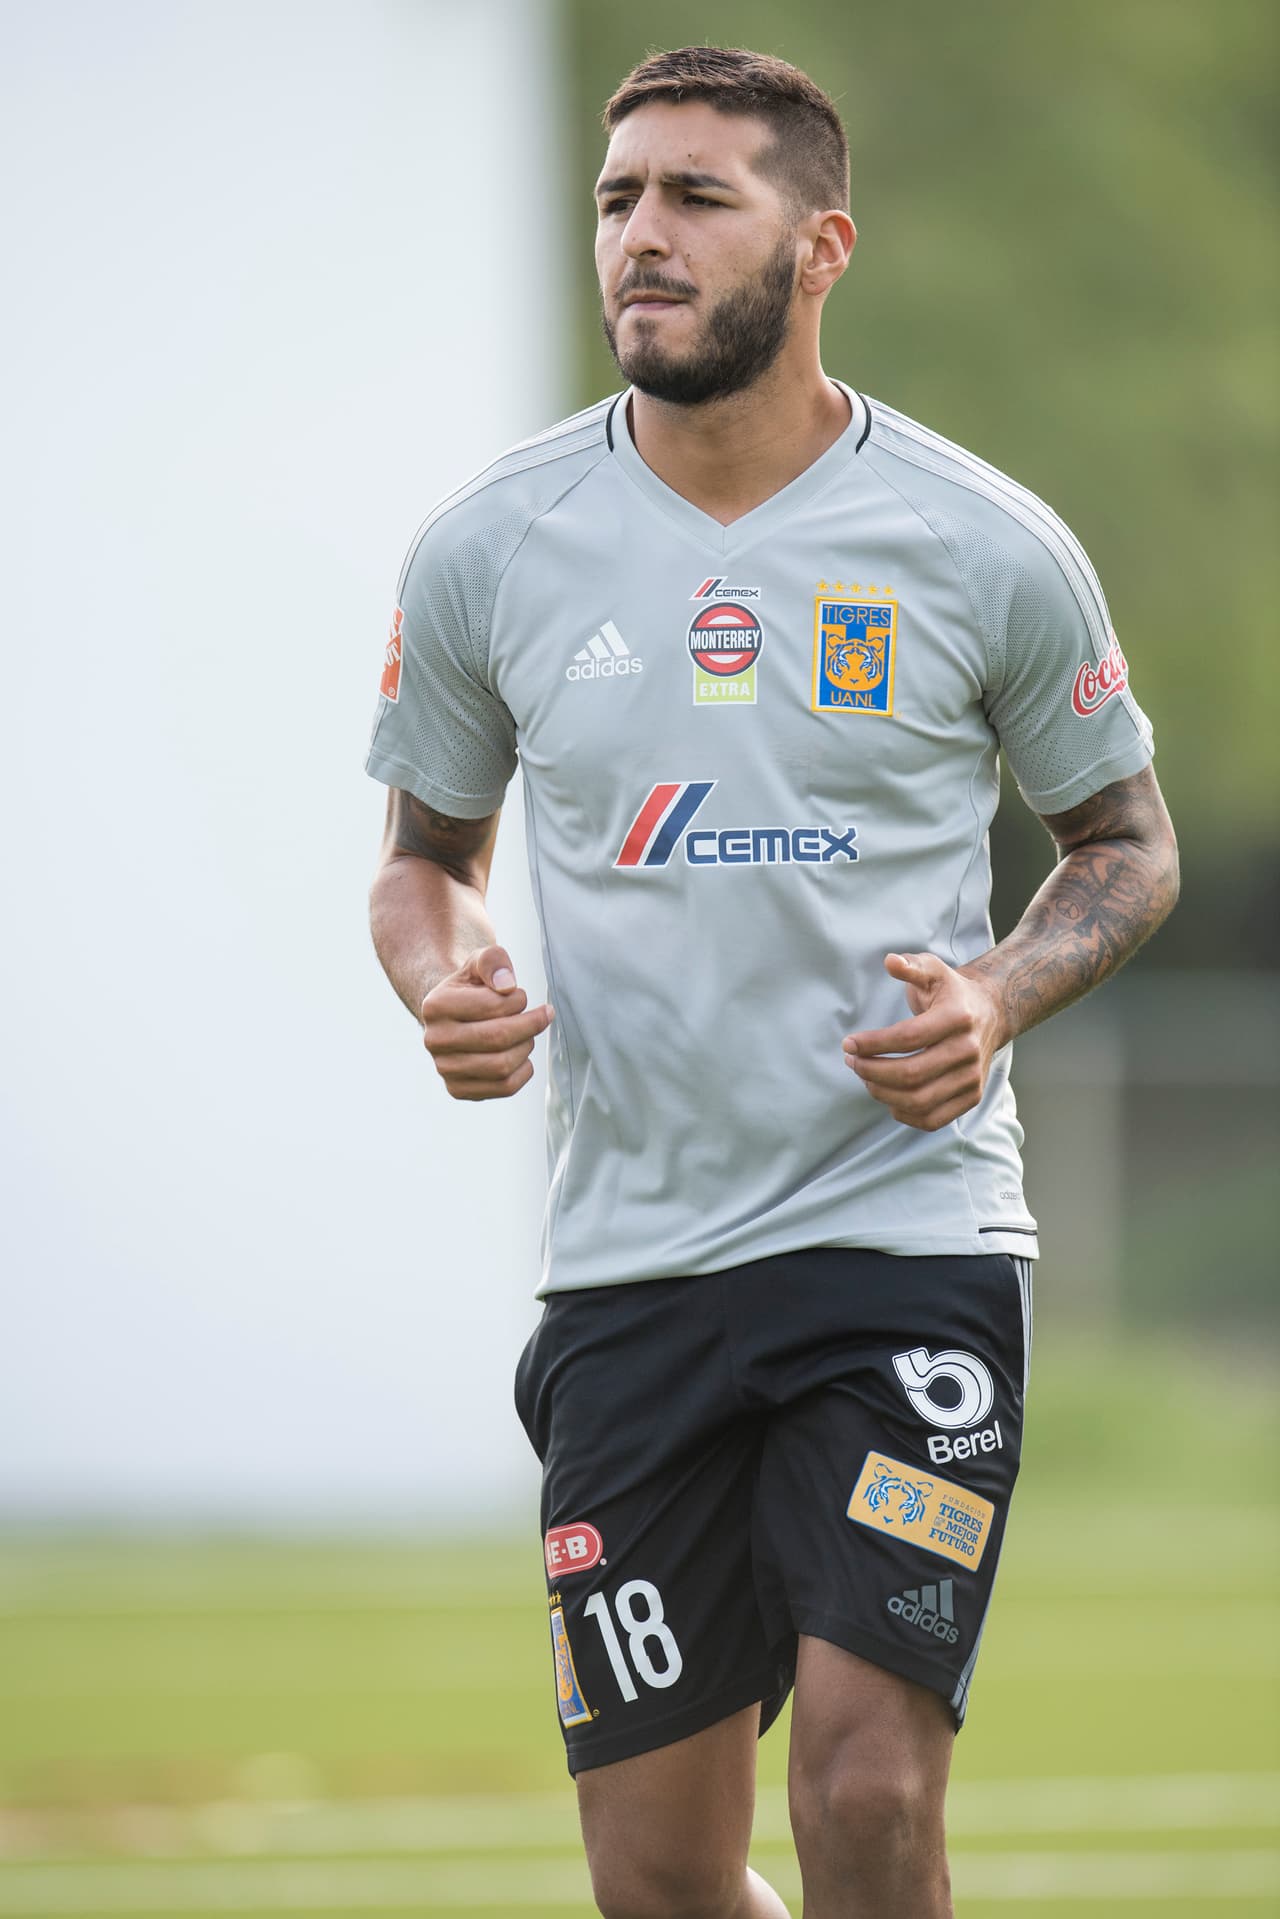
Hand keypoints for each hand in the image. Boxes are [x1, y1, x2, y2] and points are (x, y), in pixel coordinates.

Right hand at [420, 946, 553, 1100]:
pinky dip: (523, 1070)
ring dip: (527, 1046)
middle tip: (542, 1014)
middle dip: (530, 1025)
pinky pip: (504, 1087)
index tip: (520, 995)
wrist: (453, 1017)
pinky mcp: (458, 1090)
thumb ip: (493, 961)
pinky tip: (521, 1053)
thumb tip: (507, 986)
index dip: (518, 999)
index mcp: (436, 1006)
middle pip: (498, 1038)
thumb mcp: (480, 962)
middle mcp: (434, 1040)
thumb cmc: (472, 988)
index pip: (492, 1005)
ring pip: (502, 1066)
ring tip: (528, 1033)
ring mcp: (444, 1069)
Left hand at [843, 952, 1003, 1132]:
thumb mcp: (933, 970)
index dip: (872, 1044)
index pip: (907, 1038)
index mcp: (957, 1018)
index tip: (848, 1043)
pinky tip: (888, 1096)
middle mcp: (968, 1050)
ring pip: (919, 1101)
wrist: (991, 1013)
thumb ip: (911, 965)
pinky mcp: (972, 1097)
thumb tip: (890, 961)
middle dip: (871, 1071)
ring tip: (865, 1077)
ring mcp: (972, 1078)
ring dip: (882, 1093)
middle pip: (911, 1074)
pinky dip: (904, 1114)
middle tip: (851, 1061)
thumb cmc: (951, 992)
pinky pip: (933, 1119)